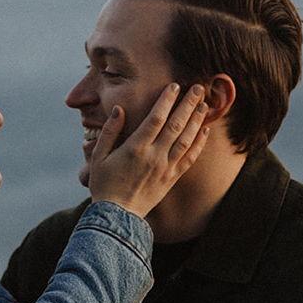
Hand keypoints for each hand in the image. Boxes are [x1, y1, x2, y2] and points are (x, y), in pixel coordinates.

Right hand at [86, 83, 212, 217]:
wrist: (117, 217)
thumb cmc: (104, 185)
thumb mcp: (98, 157)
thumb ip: (109, 132)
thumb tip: (119, 110)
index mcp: (135, 148)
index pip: (156, 118)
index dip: (167, 100)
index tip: (174, 85)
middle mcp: (154, 156)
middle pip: (176, 124)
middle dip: (188, 104)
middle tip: (198, 87)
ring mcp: (165, 168)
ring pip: (186, 139)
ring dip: (197, 120)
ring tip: (204, 104)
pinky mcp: (172, 178)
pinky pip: (190, 158)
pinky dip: (199, 143)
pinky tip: (204, 130)